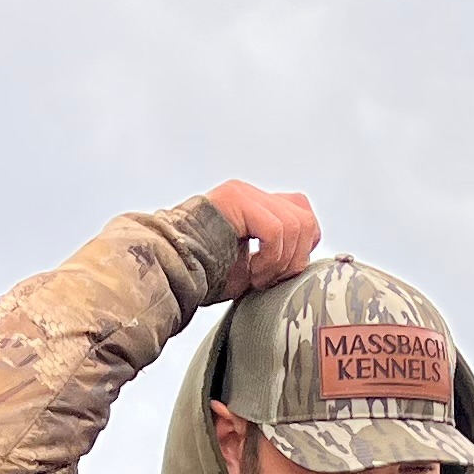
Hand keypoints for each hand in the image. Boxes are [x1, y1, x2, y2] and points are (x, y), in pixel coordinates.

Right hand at [206, 181, 319, 296]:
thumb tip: (303, 266)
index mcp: (253, 205)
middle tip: (270, 280)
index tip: (280, 273)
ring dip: (281, 262)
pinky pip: (276, 230)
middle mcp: (250, 193)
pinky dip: (270, 259)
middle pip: (304, 217)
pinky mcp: (236, 200)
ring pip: (295, 225)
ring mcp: (243, 193)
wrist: (169, 273)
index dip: (302, 246)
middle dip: (296, 257)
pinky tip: (252, 274)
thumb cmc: (203, 276)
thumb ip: (276, 256)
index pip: (301, 211)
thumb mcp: (250, 267)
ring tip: (257, 279)